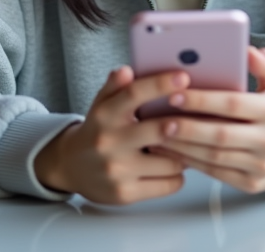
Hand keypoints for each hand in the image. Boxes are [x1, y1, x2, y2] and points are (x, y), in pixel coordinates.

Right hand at [34, 66, 188, 203]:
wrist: (70, 167)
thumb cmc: (97, 130)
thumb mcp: (101, 104)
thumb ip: (115, 86)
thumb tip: (126, 70)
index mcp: (105, 115)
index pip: (133, 93)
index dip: (160, 84)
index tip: (183, 77)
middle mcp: (109, 142)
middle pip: (158, 130)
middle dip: (182, 125)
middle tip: (194, 121)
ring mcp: (117, 170)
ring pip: (170, 161)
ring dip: (183, 154)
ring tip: (181, 147)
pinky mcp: (125, 194)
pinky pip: (168, 184)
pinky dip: (176, 176)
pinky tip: (171, 168)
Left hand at [152, 46, 264, 193]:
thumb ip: (264, 65)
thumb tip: (249, 49)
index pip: (233, 104)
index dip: (202, 100)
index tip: (175, 94)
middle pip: (220, 135)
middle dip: (186, 127)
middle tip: (158, 120)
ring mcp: (261, 165)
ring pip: (215, 157)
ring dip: (183, 148)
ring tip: (157, 136)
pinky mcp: (252, 184)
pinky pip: (216, 174)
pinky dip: (192, 163)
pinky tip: (173, 152)